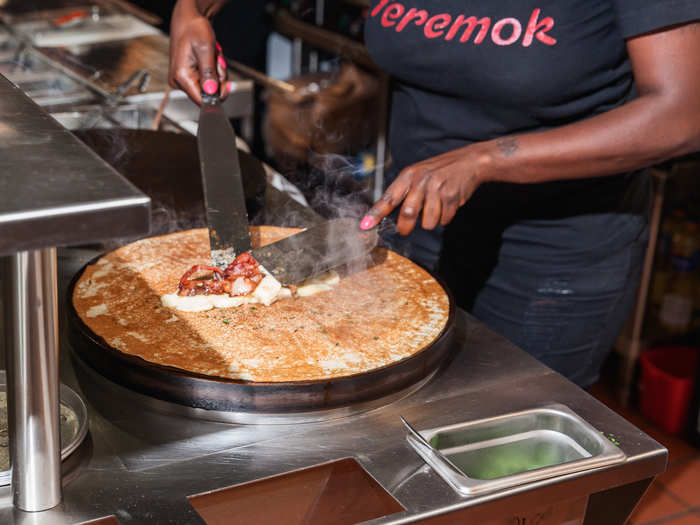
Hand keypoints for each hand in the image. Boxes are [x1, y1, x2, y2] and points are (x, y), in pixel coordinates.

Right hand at [169, 0, 227, 103]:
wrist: (189, 20)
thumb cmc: (195, 29)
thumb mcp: (206, 50)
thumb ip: (209, 73)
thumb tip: (212, 92)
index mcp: (181, 77)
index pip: (202, 101)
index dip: (217, 95)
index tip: (226, 85)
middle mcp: (180, 82)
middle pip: (209, 93)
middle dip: (218, 78)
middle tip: (217, 61)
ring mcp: (184, 80)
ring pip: (211, 87)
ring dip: (217, 72)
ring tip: (213, 56)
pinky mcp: (189, 77)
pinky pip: (208, 81)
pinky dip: (214, 71)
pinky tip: (211, 59)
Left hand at [361, 146, 485, 234]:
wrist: (469, 162)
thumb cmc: (439, 170)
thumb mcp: (418, 174)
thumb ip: (404, 192)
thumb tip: (389, 215)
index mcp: (408, 175)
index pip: (388, 198)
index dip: (376, 214)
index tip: (365, 225)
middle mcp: (421, 181)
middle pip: (408, 214)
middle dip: (405, 227)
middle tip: (404, 229)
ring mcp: (437, 189)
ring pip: (427, 222)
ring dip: (430, 222)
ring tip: (435, 209)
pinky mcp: (451, 197)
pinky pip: (443, 220)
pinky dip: (444, 218)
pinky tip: (447, 205)